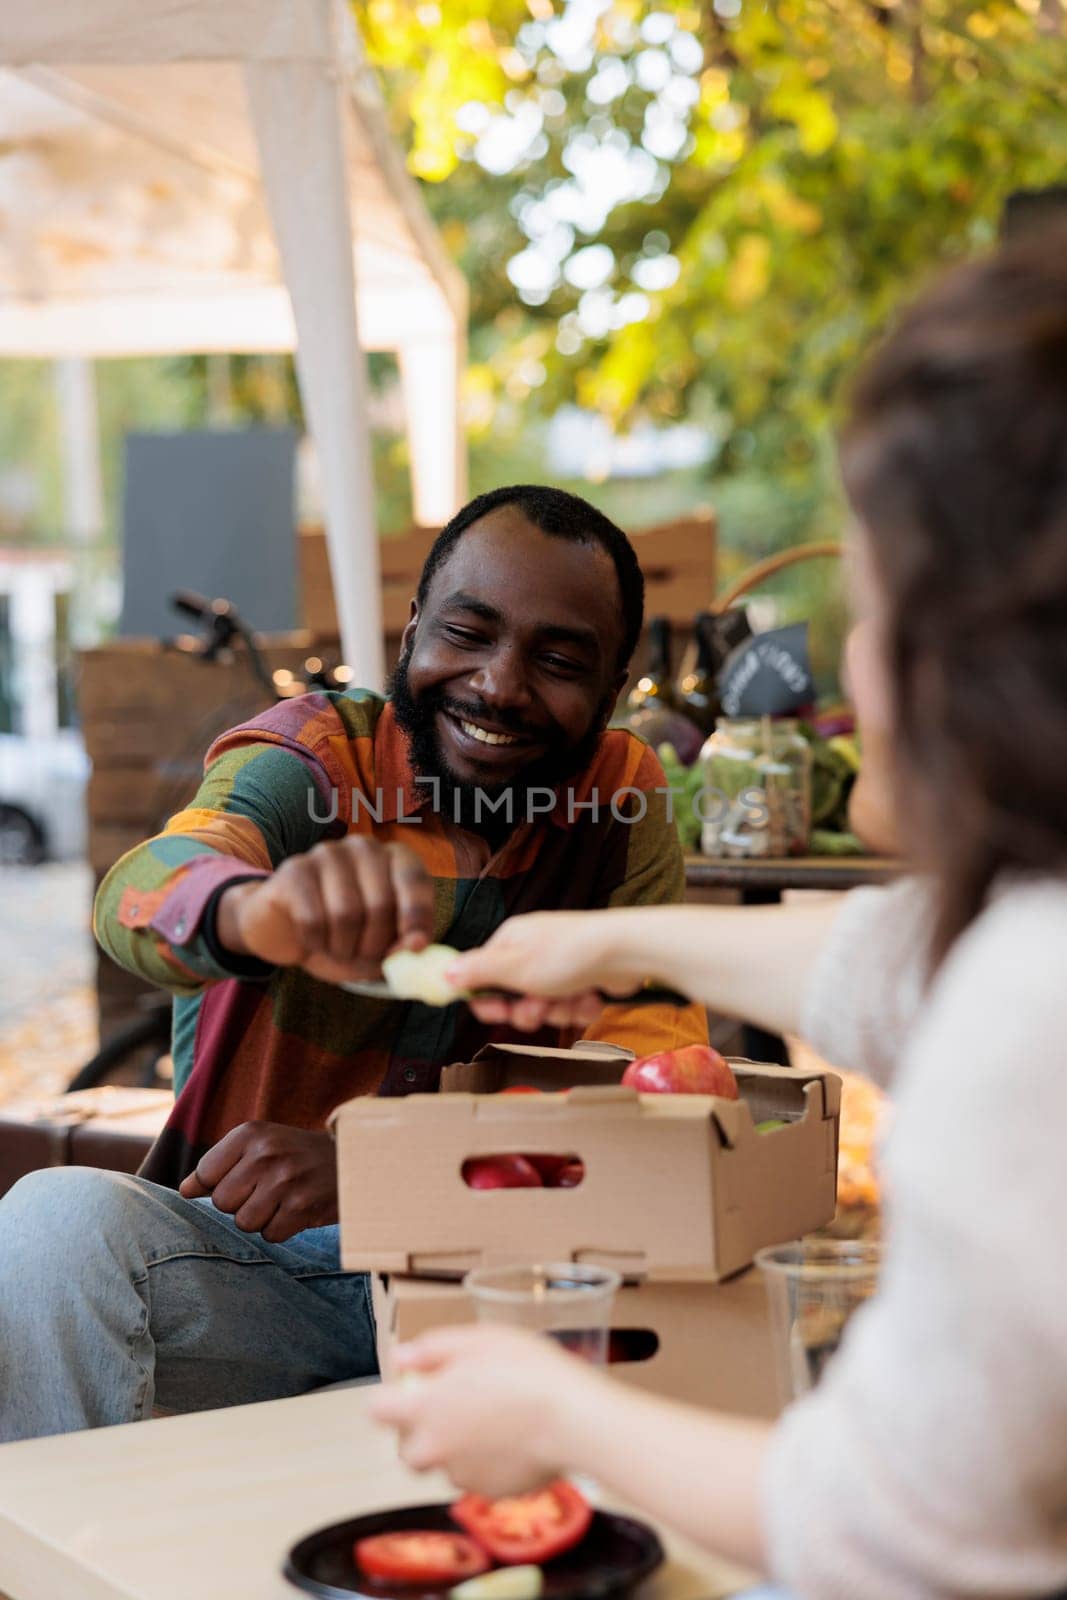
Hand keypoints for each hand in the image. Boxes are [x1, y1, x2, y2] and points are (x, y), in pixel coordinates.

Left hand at [178, 1122, 337, 1241]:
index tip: (243, 1178)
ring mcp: (285, 1180)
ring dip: (261, 1218)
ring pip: (244, 1222)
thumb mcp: (259, 1146)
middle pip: (222, 1202)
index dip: (218, 1184)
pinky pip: (271, 1234)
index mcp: (250, 1133)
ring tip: (282, 1199)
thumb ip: (219, 1166)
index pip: (205, 1173)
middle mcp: (266, 1153)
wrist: (354, 1159)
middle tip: (266, 1190)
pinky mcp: (302, 1206)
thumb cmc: (297, 1155)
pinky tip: (297, 1209)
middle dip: (240, 1203)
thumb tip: (183, 1190)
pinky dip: (282, 1228)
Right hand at [215, 836, 434, 984]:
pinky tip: (312, 941)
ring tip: (337, 948)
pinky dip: (316, 943)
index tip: (415, 947)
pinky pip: (313, 919)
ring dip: (343, 947)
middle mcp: (364, 848)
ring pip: (346, 913)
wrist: (284, 929)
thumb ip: (402, 947)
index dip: (417, 916)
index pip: (414, 879)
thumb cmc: (343, 936)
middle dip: (374, 944)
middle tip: (362, 957)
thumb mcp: (379, 948)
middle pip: (380, 903)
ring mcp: (328, 854)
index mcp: (394, 859)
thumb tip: (415, 945)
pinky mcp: (296, 869)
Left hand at [370, 1325, 603, 1497]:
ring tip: (493, 1418)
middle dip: (423, 1431)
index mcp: (424, 1409)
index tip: (412, 1387)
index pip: (377, 1412)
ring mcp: (463, 1475)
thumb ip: (431, 1349)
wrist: (574, 1420)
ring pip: (445, 1464)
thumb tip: (402, 1358)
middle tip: (456, 1405)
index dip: (391, 1399)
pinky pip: (477, 1476)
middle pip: (407, 1449)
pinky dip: (486, 1461)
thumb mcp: (478, 1339)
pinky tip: (512, 1437)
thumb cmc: (528, 1372)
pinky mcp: (490, 1493)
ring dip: (457, 1447)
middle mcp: (435, 1449)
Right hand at [445, 912, 633, 1031]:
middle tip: (540, 1008)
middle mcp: (534, 950)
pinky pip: (571, 1007)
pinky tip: (590, 998)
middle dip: (529, 1010)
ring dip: (558, 1011)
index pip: (484, 976)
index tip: (497, 1013)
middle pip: (515, 997)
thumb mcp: (513, 966)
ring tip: (572, 998)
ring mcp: (561, 965)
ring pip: (545, 1007)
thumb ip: (477, 972)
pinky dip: (580, 1008)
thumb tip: (442, 973)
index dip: (490, 1001)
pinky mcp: (584, 979)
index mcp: (511, 941)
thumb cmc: (568, 953)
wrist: (625, 952)